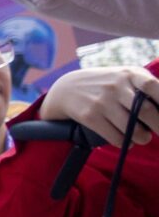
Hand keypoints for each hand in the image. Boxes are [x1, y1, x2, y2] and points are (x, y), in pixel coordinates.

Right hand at [42, 65, 158, 148]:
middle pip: (145, 110)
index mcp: (129, 74)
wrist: (67, 88)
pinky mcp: (90, 116)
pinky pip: (114, 136)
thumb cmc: (106, 83)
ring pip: (131, 127)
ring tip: (144, 138)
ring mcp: (102, 102)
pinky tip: (128, 141)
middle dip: (158, 126)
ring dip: (142, 137)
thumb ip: (145, 85)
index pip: (152, 86)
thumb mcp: (124, 76)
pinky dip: (124, 142)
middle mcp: (116, 86)